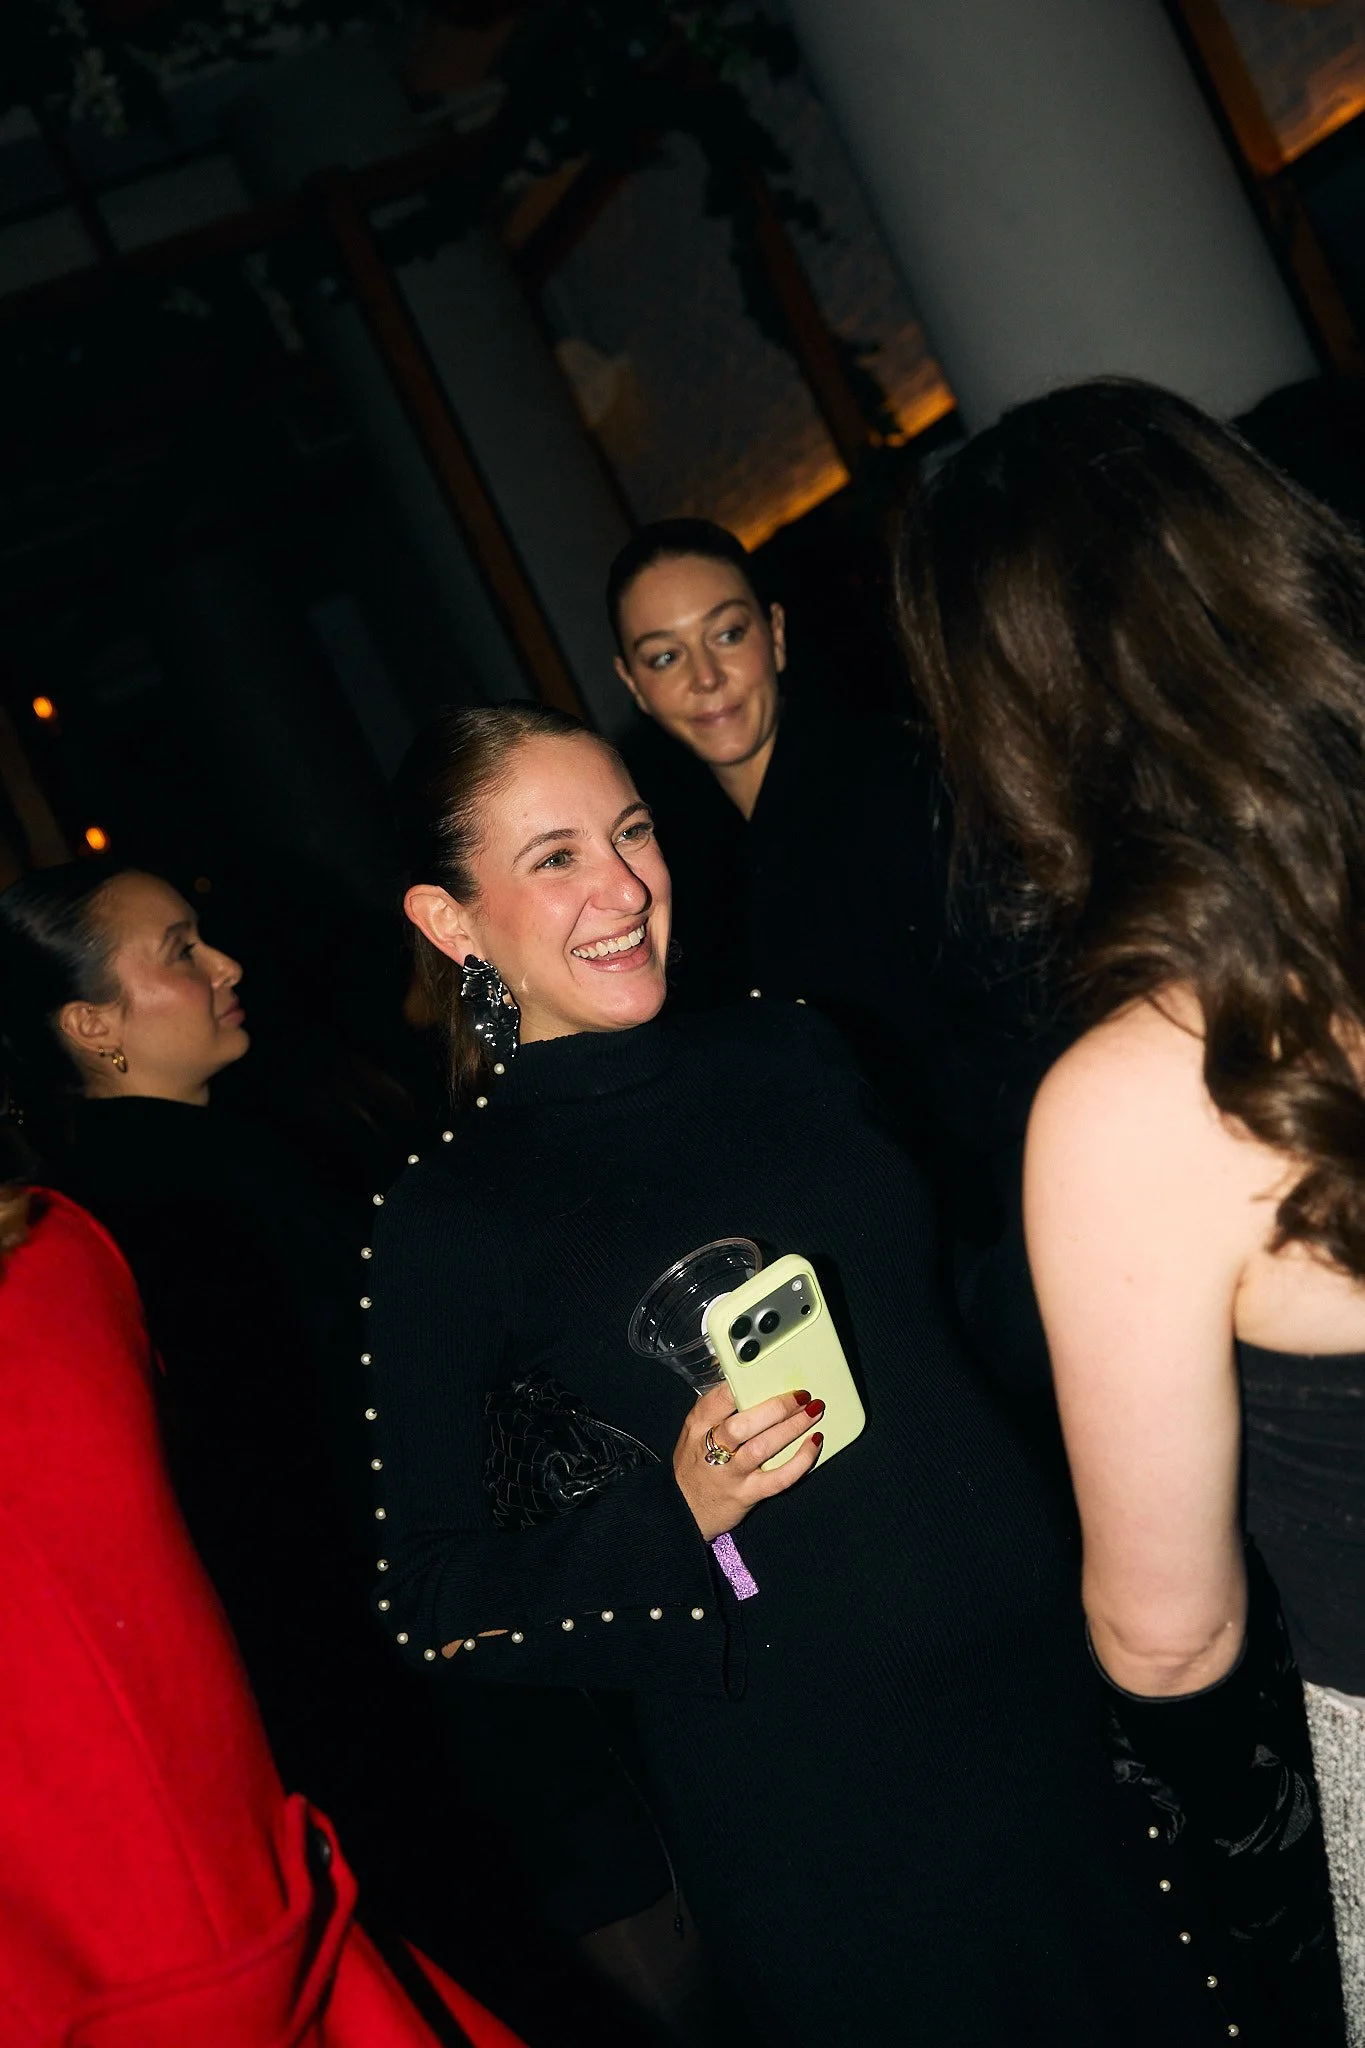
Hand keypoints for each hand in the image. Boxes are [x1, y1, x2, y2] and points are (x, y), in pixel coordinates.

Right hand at [673, 1382, 822, 1542]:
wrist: (683, 1510)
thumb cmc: (693, 1465)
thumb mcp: (693, 1431)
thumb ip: (716, 1408)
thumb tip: (742, 1382)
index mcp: (698, 1426)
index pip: (719, 1399)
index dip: (744, 1385)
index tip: (767, 1374)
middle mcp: (712, 1448)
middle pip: (744, 1424)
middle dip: (777, 1407)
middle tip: (801, 1396)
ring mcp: (731, 1473)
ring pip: (763, 1447)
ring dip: (792, 1427)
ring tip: (813, 1413)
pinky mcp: (748, 1494)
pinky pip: (779, 1478)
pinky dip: (801, 1460)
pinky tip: (813, 1444)